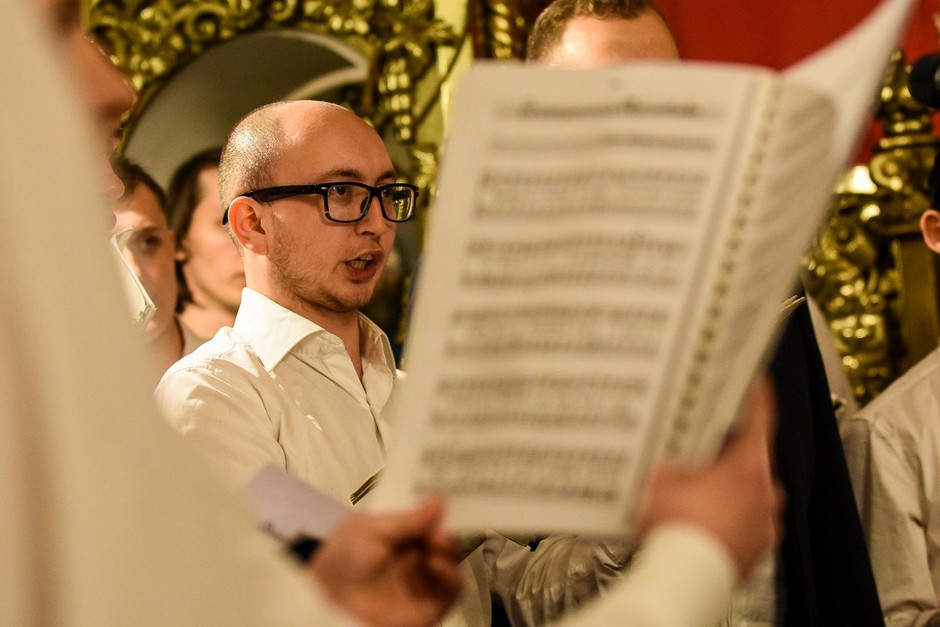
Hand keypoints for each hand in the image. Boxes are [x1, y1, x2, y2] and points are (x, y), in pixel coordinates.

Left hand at [309, 497, 461, 626]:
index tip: (446, 500)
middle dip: (445, 530)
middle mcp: (412, 559)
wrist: (325, 602)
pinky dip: (451, 576)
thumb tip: (439, 501)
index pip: (427, 523)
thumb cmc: (339, 563)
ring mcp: (421, 582)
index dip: (437, 513)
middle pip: (442, 541)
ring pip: (451, 564)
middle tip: (441, 524)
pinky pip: (452, 591)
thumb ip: (406, 520)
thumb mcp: (368, 530)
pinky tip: (436, 563)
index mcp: (398, 538)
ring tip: (438, 542)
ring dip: (450, 551)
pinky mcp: (429, 606)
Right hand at [636, 375, 782, 579]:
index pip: (761, 416)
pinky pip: (744, 520)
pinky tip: (700, 518)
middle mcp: (767, 492)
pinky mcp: (759, 549)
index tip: (754, 376)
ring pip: (748, 490)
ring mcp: (766, 523)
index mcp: (749, 466)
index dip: (755, 392)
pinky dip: (727, 515)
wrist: (685, 583)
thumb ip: (669, 454)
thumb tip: (664, 442)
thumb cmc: (678, 530)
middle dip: (726, 449)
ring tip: (694, 488)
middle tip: (701, 442)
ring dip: (726, 486)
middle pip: (751, 456)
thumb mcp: (661, 477)